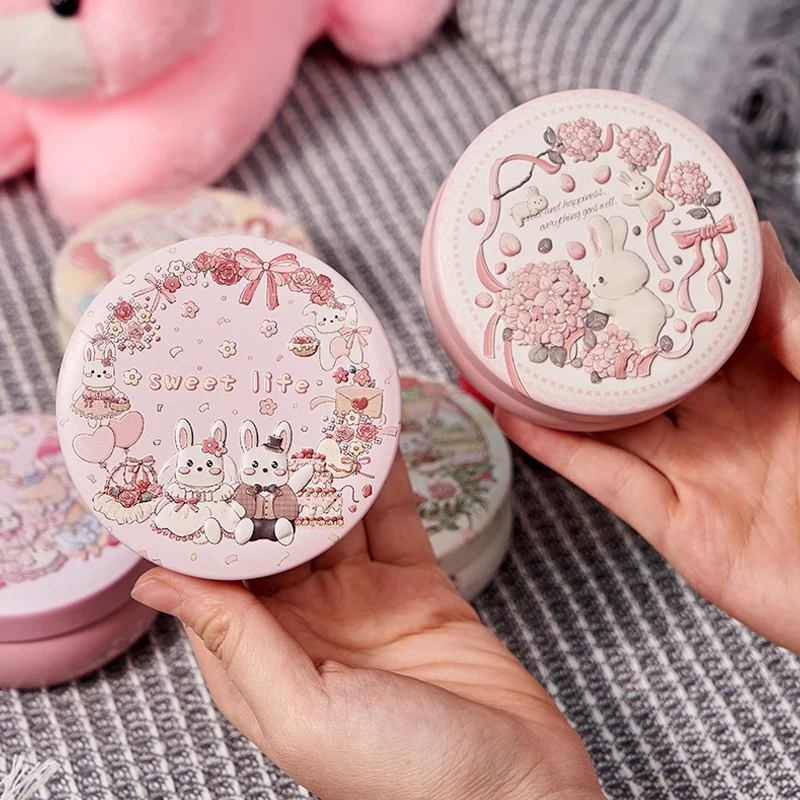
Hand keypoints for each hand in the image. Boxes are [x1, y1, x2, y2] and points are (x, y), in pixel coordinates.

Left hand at [132, 456, 603, 799]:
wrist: (519, 789)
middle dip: (266, 479)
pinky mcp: (417, 588)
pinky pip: (393, 522)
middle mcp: (307, 626)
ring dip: (326, 470)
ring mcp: (364, 602)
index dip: (199, 523)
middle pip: (275, 538)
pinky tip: (374, 440)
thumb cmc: (404, 777)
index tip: (187, 461)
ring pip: (335, 521)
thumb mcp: (304, 711)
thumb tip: (154, 583)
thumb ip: (234, 642)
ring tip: (311, 410)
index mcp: (263, 660)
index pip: (214, 578)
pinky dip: (385, 481)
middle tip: (255, 412)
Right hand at [497, 222, 799, 653]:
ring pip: (611, 426)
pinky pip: (609, 481)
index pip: (693, 330)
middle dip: (589, 343)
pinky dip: (560, 451)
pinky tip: (519, 420)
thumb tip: (757, 239)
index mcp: (768, 384)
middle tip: (538, 302)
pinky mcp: (677, 526)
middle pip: (639, 376)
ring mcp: (695, 474)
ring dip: (557, 396)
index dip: (651, 292)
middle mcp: (723, 426)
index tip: (608, 254)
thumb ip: (796, 319)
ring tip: (508, 357)